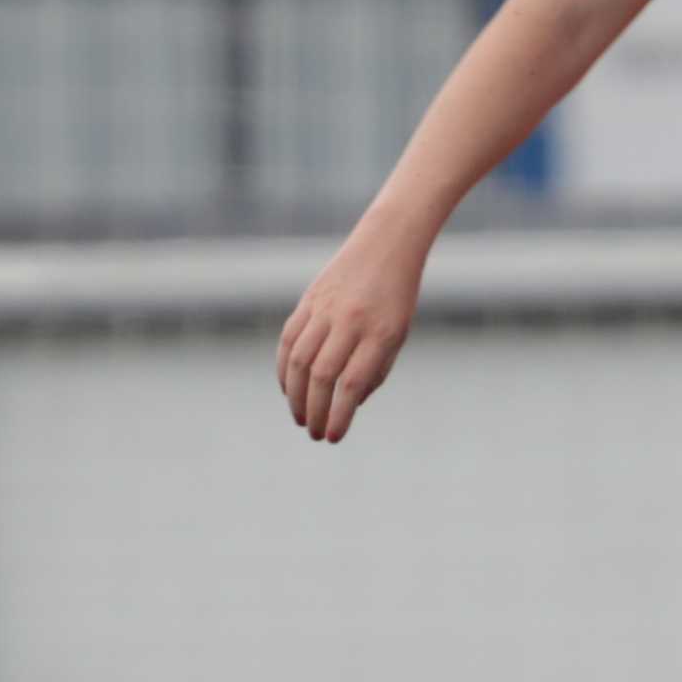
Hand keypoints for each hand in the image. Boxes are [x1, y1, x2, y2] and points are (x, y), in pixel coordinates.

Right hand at [273, 228, 427, 441]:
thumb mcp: (398, 334)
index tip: (332, 437)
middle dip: (314, 411)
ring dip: (294, 395)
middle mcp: (350, 321)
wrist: (386, 244)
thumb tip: (348, 405)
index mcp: (380, 334)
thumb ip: (375, 371)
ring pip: (298, 360)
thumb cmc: (397, 297)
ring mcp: (326, 309)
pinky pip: (289, 339)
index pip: (352, 384)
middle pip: (321, 375)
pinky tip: (287, 388)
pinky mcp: (309, 300)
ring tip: (299, 416)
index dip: (339, 415)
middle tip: (313, 432)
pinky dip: (284, 368)